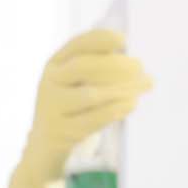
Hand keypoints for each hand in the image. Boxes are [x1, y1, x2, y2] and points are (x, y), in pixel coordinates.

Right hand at [4, 29, 152, 187]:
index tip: (123, 40)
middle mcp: (48, 83)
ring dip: (122, 89)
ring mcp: (52, 109)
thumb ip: (96, 68)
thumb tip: (131, 58)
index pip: (76, 44)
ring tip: (143, 86)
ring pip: (91, 95)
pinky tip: (132, 104)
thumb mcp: (74, 84)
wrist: (45, 147)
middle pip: (83, 67)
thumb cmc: (70, 109)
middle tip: (140, 67)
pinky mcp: (62, 132)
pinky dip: (116, 110)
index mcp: (54, 64)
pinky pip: (93, 119)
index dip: (100, 39)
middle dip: (116, 65)